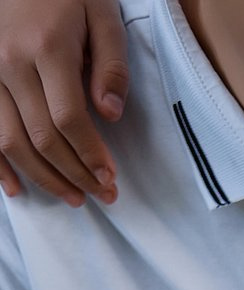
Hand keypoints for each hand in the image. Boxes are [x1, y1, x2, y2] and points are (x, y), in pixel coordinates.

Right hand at [0, 0, 127, 206]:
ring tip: (74, 197)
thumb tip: (111, 115)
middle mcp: (11, 63)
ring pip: (11, 141)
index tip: (111, 178)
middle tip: (103, 195)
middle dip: (76, 174)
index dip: (91, 155)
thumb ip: (111, 64)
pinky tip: (17, 188)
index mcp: (47, 48)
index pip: (69, 119)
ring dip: (43, 178)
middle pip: (43, 138)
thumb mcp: (101, 15)